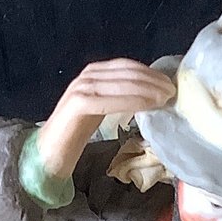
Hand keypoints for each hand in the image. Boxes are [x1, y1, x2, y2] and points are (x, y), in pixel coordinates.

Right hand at [38, 59, 175, 179]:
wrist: (48, 153)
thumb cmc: (76, 135)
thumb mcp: (102, 110)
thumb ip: (119, 98)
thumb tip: (150, 96)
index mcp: (93, 74)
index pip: (126, 67)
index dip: (149, 73)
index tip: (169, 83)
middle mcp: (87, 76)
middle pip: (126, 73)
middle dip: (152, 81)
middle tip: (173, 91)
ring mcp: (81, 88)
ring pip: (120, 84)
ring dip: (146, 90)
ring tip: (165, 98)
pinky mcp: (78, 104)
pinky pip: (109, 100)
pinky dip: (131, 101)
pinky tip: (148, 106)